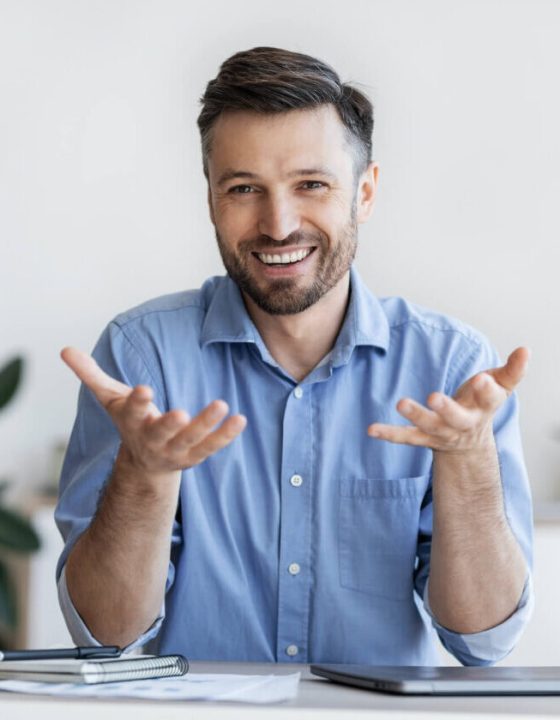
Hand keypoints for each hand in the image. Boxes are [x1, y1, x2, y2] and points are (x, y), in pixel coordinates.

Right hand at [61, 347, 246, 472]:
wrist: (145, 464)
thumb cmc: (130, 421)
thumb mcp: (110, 398)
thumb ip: (91, 374)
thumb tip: (65, 349)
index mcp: (132, 423)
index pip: (131, 412)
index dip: (137, 402)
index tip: (143, 389)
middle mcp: (153, 439)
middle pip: (161, 432)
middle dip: (170, 424)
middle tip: (180, 413)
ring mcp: (175, 450)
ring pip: (191, 440)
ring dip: (207, 425)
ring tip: (223, 404)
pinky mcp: (194, 456)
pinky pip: (212, 447)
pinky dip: (226, 435)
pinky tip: (240, 419)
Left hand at [367, 346, 528, 453]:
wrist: (469, 443)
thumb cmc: (481, 404)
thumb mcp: (500, 386)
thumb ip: (513, 370)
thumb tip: (525, 349)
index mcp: (483, 408)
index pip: (489, 399)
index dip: (487, 390)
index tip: (484, 379)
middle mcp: (462, 424)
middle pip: (455, 418)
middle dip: (446, 408)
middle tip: (434, 397)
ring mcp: (441, 433)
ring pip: (428, 426)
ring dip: (415, 415)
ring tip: (401, 402)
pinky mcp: (422, 438)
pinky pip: (405, 437)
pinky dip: (389, 434)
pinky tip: (371, 429)